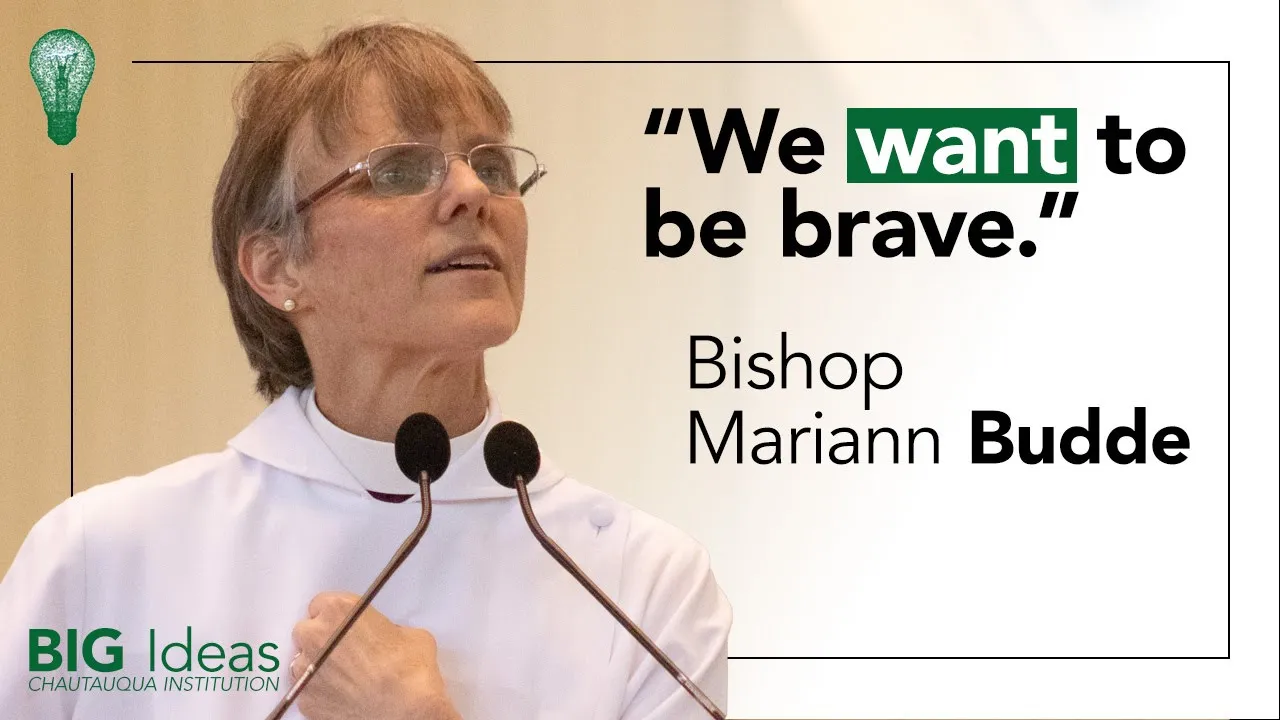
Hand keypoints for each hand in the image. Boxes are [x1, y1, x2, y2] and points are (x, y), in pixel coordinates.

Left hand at [290, 591, 460, 719]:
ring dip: (317, 665)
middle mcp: (315, 636)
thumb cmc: (409, 668)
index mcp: (338, 610)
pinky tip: (341, 695)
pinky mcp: (305, 700)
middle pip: (307, 631)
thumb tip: (384, 638)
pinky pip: (306, 689)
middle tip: (344, 650)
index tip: (345, 626)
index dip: (335, 616)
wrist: (405, 709)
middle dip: (321, 638)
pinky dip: (320, 691)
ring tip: (343, 676)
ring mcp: (305, 670)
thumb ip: (384, 628)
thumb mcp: (407, 633)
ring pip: (302, 661)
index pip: (321, 604)